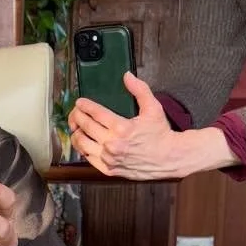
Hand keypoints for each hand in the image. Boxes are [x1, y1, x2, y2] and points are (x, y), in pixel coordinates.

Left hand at [68, 74, 183, 179]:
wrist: (169, 159)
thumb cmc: (161, 134)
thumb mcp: (153, 108)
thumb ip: (140, 90)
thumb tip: (127, 76)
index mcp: (122, 128)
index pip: (95, 113)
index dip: (84, 106)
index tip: (80, 102)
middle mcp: (112, 144)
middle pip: (85, 126)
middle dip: (77, 116)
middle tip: (76, 111)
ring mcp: (109, 158)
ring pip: (82, 143)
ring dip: (76, 133)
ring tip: (77, 127)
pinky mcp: (109, 170)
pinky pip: (88, 158)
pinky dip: (83, 149)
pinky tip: (84, 142)